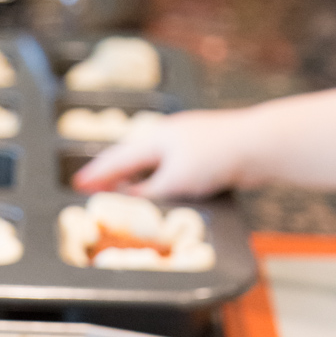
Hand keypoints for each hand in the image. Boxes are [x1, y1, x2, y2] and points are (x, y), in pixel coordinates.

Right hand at [73, 108, 252, 199]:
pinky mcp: (201, 151)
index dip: (96, 176)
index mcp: (154, 138)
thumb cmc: (215, 158)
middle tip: (91, 184)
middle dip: (110, 171)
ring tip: (118, 187)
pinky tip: (156, 187)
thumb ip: (148, 193)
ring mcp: (184, 140)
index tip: (77, 185)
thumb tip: (129, 201)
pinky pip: (166, 165)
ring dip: (131, 174)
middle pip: (130, 155)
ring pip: (148, 159)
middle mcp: (166, 135)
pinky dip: (153, 177)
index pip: (116, 160)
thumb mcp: (174, 182)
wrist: (258, 145)